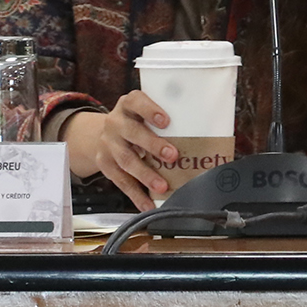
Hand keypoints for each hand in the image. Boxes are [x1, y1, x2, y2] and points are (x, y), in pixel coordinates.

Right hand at [63, 89, 175, 210]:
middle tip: (172, 155)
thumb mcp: (144, 113)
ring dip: (145, 175)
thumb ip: (165, 119)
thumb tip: (203, 129)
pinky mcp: (105, 164)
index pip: (137, 101)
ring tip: (162, 186)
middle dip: (152, 145)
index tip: (166, 121)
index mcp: (128, 105)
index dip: (150, 110)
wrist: (103, 134)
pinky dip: (136, 195)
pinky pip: (121, 181)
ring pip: (126, 159)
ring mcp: (108, 143)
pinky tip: (148, 204)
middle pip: (132, 132)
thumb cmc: (136, 122)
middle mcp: (116, 122)